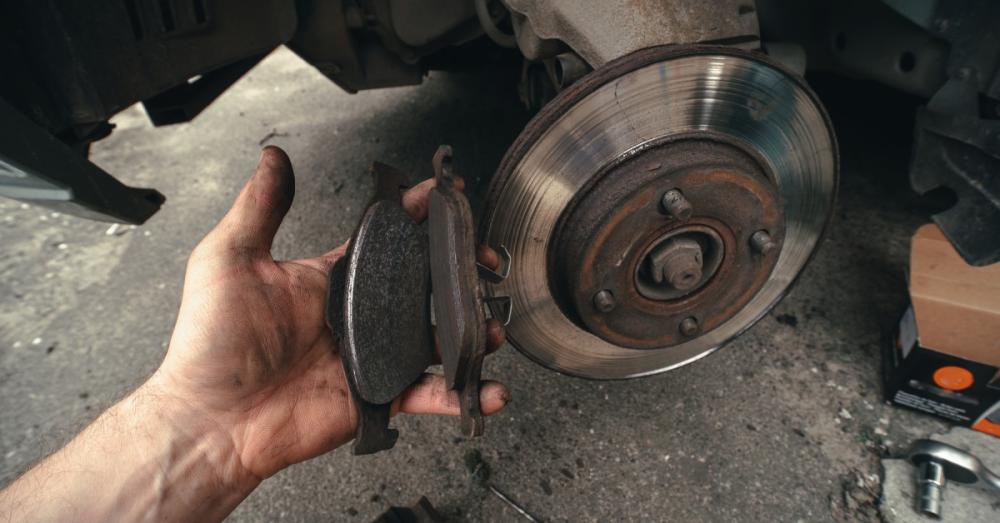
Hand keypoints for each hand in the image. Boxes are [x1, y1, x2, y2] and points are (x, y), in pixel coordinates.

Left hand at [148, 146, 509, 482]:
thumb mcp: (230, 259)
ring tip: (491, 326)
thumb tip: (272, 155)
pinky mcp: (378, 397)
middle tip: (486, 262)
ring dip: (472, 331)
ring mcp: (371, 357)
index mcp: (331, 278)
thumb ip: (260, 207)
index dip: (418, 214)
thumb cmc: (212, 342)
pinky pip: (430, 394)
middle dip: (461, 272)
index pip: (386, 237)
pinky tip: (489, 390)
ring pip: (438, 338)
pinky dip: (463, 395)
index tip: (448, 195)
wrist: (212, 419)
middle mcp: (358, 315)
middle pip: (424, 285)